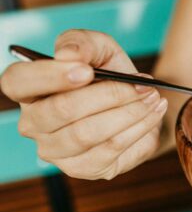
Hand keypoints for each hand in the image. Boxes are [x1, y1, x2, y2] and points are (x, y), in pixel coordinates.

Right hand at [0, 29, 167, 179]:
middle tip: (143, 85)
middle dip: (110, 94)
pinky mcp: (84, 168)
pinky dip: (139, 128)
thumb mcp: (101, 49)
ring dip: (129, 112)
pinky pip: (112, 148)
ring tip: (152, 97)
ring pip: (89, 133)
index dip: (50, 76)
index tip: (87, 71)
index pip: (17, 82)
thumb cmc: (111, 76)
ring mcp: (56, 151)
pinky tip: (153, 113)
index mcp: (29, 90)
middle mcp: (34, 124)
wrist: (139, 104)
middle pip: (62, 110)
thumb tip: (68, 55)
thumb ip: (83, 42)